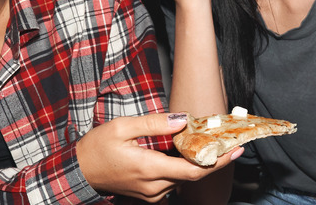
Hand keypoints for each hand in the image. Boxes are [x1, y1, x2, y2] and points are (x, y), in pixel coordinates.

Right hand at [77, 112, 240, 202]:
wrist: (80, 171)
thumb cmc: (97, 148)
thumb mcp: (122, 127)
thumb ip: (153, 124)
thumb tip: (182, 120)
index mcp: (150, 168)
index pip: (193, 171)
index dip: (218, 162)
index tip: (236, 149)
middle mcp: (155, 187)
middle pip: (193, 175)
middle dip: (211, 157)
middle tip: (225, 140)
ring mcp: (152, 194)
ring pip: (183, 178)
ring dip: (195, 161)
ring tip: (204, 140)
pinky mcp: (150, 195)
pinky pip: (173, 182)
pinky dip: (182, 168)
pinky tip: (182, 152)